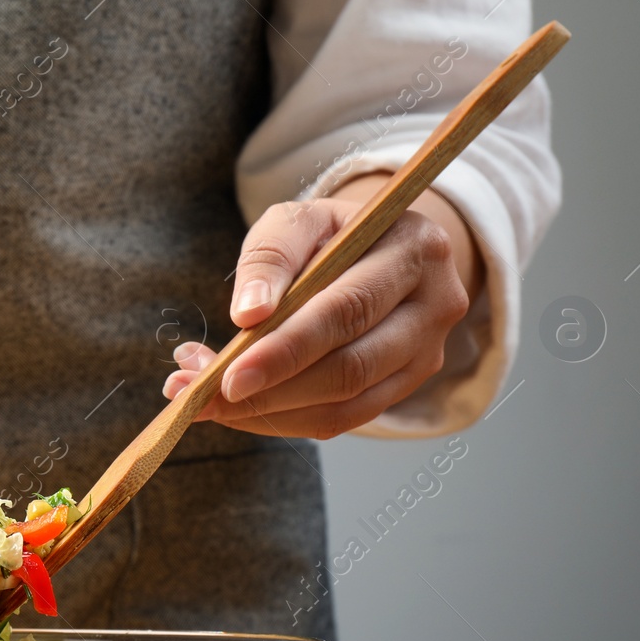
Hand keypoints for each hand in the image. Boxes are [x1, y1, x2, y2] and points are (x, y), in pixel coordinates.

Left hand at [163, 180, 476, 438]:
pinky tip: (241, 408)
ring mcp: (427, 353)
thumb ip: (269, 256)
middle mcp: (435, 305)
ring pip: (346, 404)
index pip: (347, 310)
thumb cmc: (331, 234)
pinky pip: (342, 419)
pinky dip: (285, 420)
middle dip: (270, 390)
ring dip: (269, 412)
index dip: (286, 349)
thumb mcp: (298, 220)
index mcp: (415, 249)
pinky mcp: (405, 386)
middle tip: (204, 399)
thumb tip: (249, 315)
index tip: (228, 376)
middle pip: (350, 367)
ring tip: (207, 402)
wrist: (378, 251)